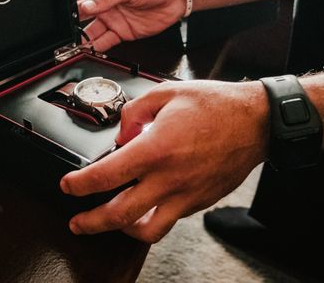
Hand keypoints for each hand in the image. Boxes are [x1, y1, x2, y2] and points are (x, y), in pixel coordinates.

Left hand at [60, 80, 268, 242]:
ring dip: (122, 231)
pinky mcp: (199, 202)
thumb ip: (135, 111)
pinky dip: (152, 218)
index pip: (106, 176)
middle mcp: (169, 178)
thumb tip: (122, 133)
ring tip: (111, 223)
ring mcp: (186, 195)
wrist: (256, 122)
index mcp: (155, 149)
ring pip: (147, 230)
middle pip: (119, 215)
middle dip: (90, 223)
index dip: (79, 184)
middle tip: (77, 222)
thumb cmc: (215, 105)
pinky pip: (170, 219)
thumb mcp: (167, 92)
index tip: (68, 185)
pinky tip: (146, 206)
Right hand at [76, 0, 186, 51]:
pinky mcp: (123, 32)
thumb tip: (87, 5)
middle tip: (65, 30)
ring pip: (91, 31)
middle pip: (82, 14)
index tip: (61, 9)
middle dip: (72, 22)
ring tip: (73, 43)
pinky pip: (105, 42)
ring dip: (82, 37)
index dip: (69, 0)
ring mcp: (113, 19)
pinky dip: (96, 47)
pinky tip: (88, 49)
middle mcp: (106, 3)